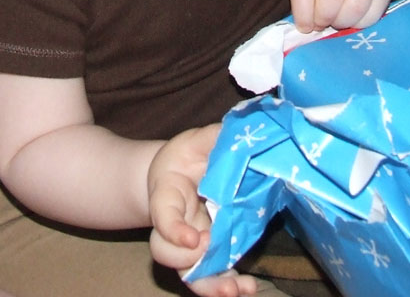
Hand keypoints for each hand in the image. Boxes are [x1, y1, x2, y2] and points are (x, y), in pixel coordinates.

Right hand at [148, 125, 256, 295]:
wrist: (180, 175)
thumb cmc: (186, 156)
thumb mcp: (197, 141)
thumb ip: (213, 137)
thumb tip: (240, 128)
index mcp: (166, 194)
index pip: (162, 215)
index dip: (173, 230)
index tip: (192, 238)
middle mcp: (173, 226)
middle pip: (166, 253)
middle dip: (187, 261)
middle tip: (209, 251)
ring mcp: (188, 245)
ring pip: (188, 274)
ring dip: (209, 286)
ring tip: (234, 290)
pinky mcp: (207, 255)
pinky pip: (211, 278)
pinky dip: (226, 287)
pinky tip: (246, 289)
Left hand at [289, 0, 393, 32]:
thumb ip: (303, 1)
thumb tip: (306, 29)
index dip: (302, 13)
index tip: (304, 26)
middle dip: (323, 17)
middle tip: (321, 24)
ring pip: (355, 6)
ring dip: (342, 22)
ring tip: (337, 21)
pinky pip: (372, 15)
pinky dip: (359, 24)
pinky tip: (352, 19)